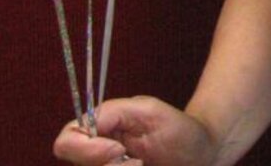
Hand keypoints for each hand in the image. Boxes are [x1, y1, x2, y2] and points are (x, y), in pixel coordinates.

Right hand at [53, 97, 216, 165]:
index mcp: (99, 131)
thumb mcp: (148, 110)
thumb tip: (90, 131)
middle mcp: (97, 157)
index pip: (65, 143)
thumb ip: (113, 112)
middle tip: (139, 162)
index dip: (86, 150)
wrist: (204, 154)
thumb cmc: (179, 129)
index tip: (117, 149)